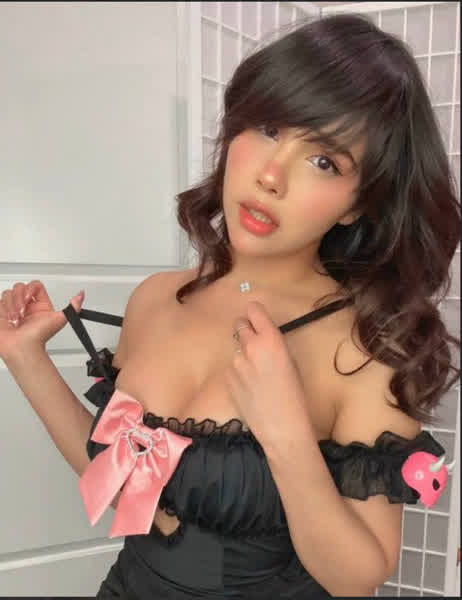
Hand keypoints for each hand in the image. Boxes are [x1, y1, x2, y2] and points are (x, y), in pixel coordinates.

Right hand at [0, 281, 84, 360]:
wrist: (22, 348)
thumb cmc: (39, 337)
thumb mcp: (61, 319)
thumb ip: (73, 307)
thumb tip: (81, 295)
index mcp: (40, 305)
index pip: (35, 286)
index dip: (31, 289)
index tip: (30, 298)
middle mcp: (27, 306)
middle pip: (20, 286)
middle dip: (19, 298)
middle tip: (22, 311)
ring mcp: (13, 309)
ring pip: (9, 293)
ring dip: (11, 305)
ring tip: (16, 318)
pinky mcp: (2, 313)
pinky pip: (0, 301)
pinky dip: (3, 309)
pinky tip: (8, 320)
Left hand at [223, 300, 312, 451]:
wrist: (282, 427)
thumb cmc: (295, 395)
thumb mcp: (291, 362)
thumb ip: (274, 344)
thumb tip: (264, 337)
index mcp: (270, 339)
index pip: (254, 310)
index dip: (255, 313)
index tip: (256, 318)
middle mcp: (249, 346)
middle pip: (239, 324)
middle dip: (246, 331)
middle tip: (255, 344)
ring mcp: (235, 363)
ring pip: (235, 349)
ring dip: (243, 355)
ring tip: (255, 375)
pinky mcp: (226, 378)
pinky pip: (231, 368)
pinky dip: (238, 373)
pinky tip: (249, 388)